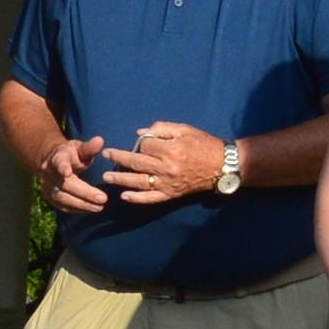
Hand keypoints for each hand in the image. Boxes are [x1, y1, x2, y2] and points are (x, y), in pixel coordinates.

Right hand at [34, 135, 109, 214]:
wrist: (52, 161)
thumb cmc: (71, 154)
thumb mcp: (79, 148)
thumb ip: (90, 147)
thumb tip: (100, 140)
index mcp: (57, 157)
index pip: (59, 162)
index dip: (62, 167)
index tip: (67, 173)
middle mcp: (49, 172)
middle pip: (65, 185)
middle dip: (84, 193)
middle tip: (102, 198)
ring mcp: (47, 186)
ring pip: (62, 198)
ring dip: (81, 204)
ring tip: (99, 207)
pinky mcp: (49, 197)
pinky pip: (62, 205)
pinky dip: (76, 209)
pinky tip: (90, 209)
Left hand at [97, 122, 229, 205]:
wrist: (223, 165)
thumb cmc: (204, 144)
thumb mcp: (185, 130)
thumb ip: (162, 129)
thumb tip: (140, 134)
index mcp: (171, 149)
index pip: (145, 146)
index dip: (138, 143)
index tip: (138, 143)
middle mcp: (167, 167)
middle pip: (137, 162)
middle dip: (119, 158)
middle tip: (105, 155)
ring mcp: (168, 183)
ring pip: (139, 182)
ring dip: (121, 180)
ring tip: (106, 178)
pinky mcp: (171, 194)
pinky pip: (151, 198)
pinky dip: (137, 199)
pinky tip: (125, 197)